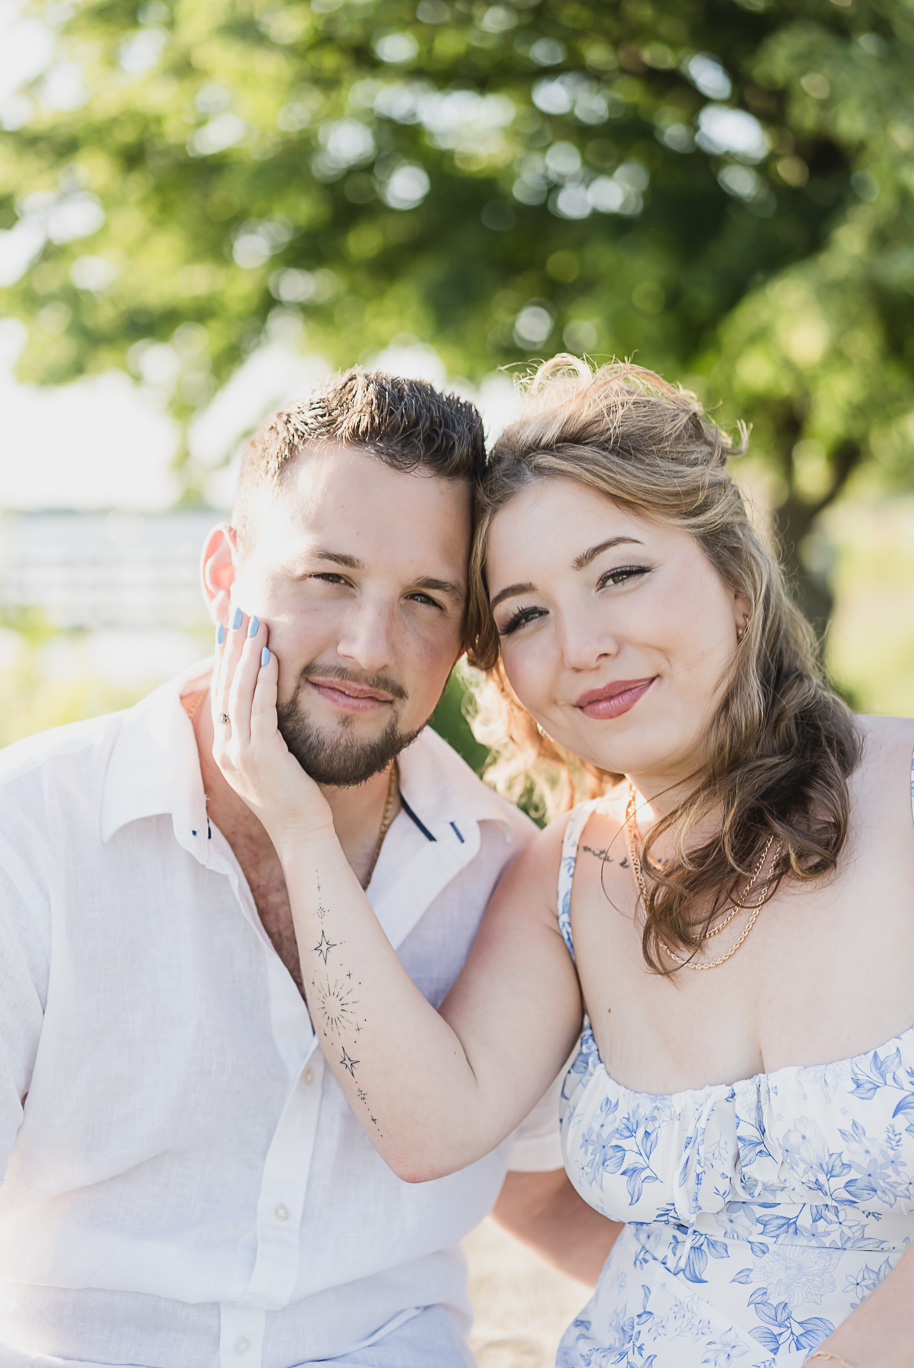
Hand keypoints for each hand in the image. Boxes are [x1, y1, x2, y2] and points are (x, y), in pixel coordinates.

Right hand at [211, 609, 333, 849]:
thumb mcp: (272, 759)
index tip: (228, 628)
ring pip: (239, 692)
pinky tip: (270, 655)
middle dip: (231, 646)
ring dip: (247, 654)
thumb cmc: (294, 797)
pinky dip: (264, 679)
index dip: (223, 658)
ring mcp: (240, 753)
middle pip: (224, 685)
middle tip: (237, 612)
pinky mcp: (261, 755)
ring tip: (254, 623)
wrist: (301, 834)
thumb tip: (269, 700)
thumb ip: (264, 731)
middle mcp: (226, 748)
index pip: (220, 693)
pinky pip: (260, 709)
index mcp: (225, 749)